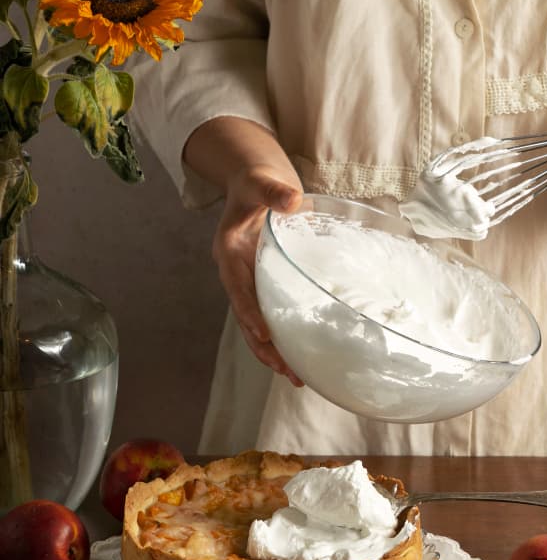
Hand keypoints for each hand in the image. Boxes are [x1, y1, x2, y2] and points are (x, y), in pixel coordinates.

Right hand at [212, 160, 304, 385]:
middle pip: (248, 318)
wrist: (256, 182)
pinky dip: (285, 336)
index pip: (239, 289)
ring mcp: (252, 281)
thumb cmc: (257, 181)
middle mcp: (238, 273)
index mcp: (230, 253)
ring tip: (297, 377)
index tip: (265, 335)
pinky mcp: (267, 284)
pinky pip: (273, 315)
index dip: (250, 313)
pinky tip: (303, 353)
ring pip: (259, 324)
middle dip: (265, 348)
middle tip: (288, 372)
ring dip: (275, 351)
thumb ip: (274, 192)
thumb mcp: (262, 182)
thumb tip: (292, 200)